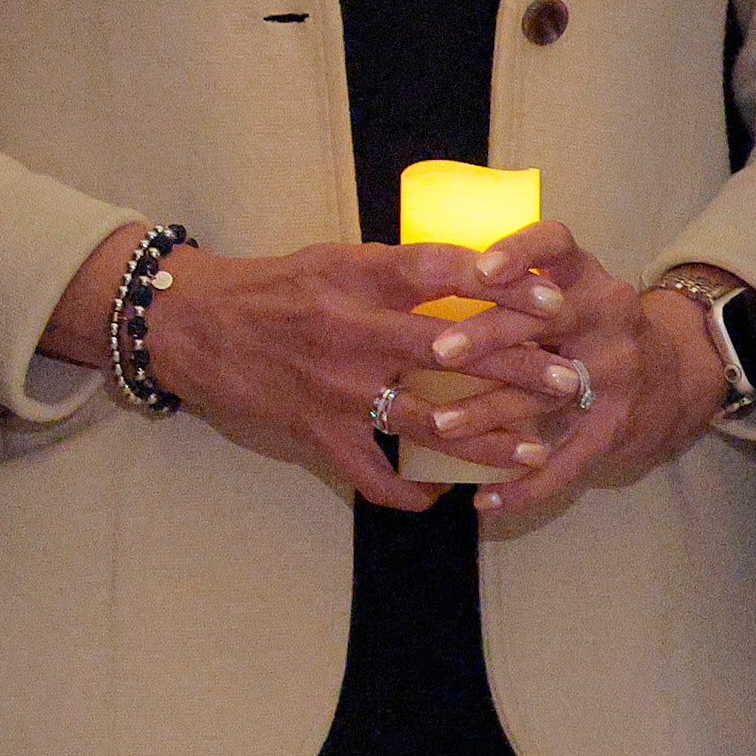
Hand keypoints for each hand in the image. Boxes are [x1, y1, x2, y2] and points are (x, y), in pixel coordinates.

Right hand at [104, 235, 582, 508]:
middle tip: (570, 379)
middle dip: (522, 368)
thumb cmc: (264, 290)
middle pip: (455, 352)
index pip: (443, 273)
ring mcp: (335, 390)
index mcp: (354, 280)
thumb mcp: (329, 261)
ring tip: (537, 451)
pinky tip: (442, 493)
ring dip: (492, 442)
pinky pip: (377, 476)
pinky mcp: (315, 435)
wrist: (185, 327)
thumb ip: (393, 273)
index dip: (504, 285)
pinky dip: (414, 492)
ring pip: (432, 424)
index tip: (552, 298)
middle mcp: (349, 333)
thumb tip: (470, 275)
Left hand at [453, 232, 733, 536]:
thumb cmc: (586, 323)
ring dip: (490, 411)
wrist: (677, 374)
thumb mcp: (563, 286)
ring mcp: (617, 370)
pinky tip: (486, 505)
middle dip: (491, 334)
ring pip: (548, 391)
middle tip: (439, 351)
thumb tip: (411, 277)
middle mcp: (606, 314)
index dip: (520, 252)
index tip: (481, 269)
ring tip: (439, 424)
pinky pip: (570, 459)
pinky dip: (527, 485)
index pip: (556, 244)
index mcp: (582, 274)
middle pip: (548, 318)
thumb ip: (507, 282)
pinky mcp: (619, 423)